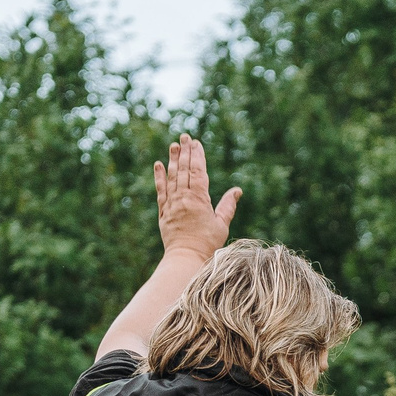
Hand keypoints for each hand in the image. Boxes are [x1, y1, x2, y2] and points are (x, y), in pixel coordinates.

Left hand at [154, 134, 239, 263]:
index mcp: (199, 199)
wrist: (186, 258)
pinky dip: (159, 177)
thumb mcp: (221, 224)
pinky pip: (160, 190)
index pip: (197, 172)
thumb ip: (227, 205)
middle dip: (185, 152)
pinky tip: (158, 165)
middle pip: (183, 170)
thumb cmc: (207, 244)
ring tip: (173, 145)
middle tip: (184, 137)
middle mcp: (183, 198)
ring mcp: (171, 203)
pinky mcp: (163, 211)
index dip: (197, 156)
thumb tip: (237, 190)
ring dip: (172, 160)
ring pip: (172, 177)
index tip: (196, 143)